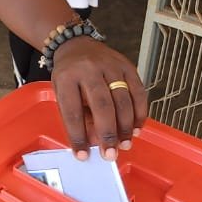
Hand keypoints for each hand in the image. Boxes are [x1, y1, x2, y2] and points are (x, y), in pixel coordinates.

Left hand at [50, 37, 147, 159]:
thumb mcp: (62, 94)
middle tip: (110, 155)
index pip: (72, 111)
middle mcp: (89, 69)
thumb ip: (77, 117)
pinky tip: (136, 128)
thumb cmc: (69, 76)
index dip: (78, 136)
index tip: (83, 155)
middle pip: (102, 105)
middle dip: (108, 134)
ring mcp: (111, 66)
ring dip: (126, 126)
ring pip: (123, 100)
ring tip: (125, 145)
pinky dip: (139, 113)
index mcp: (67, 77)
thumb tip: (93, 144)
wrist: (77, 46)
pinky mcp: (127, 66)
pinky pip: (138, 92)